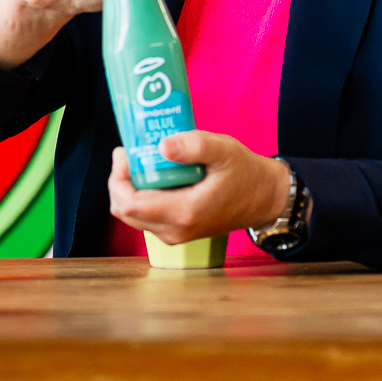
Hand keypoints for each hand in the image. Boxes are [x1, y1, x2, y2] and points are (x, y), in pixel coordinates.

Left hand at [107, 133, 288, 246]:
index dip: (117, 177)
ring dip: (130, 187)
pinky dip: (142, 194)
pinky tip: (156, 174)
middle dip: (120, 180)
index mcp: (184, 213)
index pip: (129, 203)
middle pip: (124, 210)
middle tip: (131, 153)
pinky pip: (145, 215)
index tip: (126, 152)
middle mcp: (175, 230)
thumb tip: (162, 147)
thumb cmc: (245, 173)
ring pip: (132, 214)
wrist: (264, 198)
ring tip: (144, 160)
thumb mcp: (223, 151)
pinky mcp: (177, 231)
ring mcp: (175, 234)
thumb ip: (194, 146)